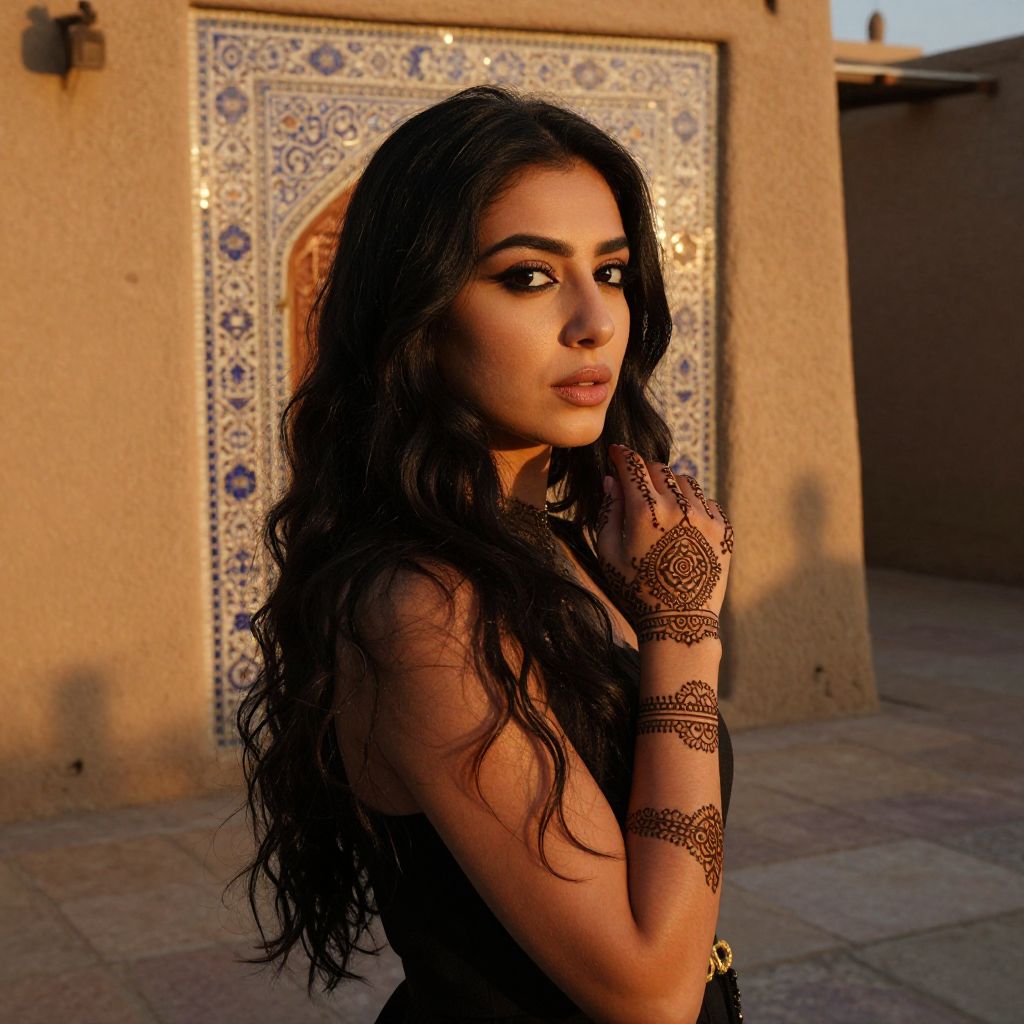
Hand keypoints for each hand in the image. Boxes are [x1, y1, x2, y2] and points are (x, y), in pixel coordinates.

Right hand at [595, 444, 733, 646]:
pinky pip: (707, 502)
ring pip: (686, 481)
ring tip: (661, 505)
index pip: (633, 466)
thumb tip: (612, 482)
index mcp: (646, 511)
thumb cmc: (636, 591)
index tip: (616, 452)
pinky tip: (683, 523)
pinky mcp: (724, 531)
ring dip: (670, 485)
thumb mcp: (609, 553)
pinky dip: (693, 504)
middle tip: (636, 483)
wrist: (679, 623)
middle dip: (644, 471)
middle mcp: (679, 507)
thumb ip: (609, 512)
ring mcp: (705, 518)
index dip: (621, 455)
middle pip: (660, 469)